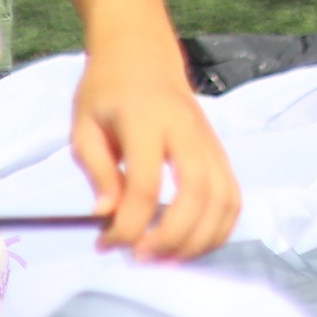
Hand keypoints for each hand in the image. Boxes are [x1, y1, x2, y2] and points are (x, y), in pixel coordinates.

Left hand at [67, 43, 239, 262]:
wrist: (142, 56)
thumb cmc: (106, 92)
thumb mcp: (84, 125)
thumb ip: (96, 170)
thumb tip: (107, 216)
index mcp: (145, 120)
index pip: (146, 183)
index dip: (130, 223)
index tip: (107, 244)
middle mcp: (187, 131)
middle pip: (196, 195)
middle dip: (170, 237)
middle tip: (140, 259)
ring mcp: (210, 142)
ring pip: (223, 201)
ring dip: (198, 240)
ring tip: (165, 260)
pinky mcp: (221, 153)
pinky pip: (232, 199)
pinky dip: (218, 230)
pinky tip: (190, 245)